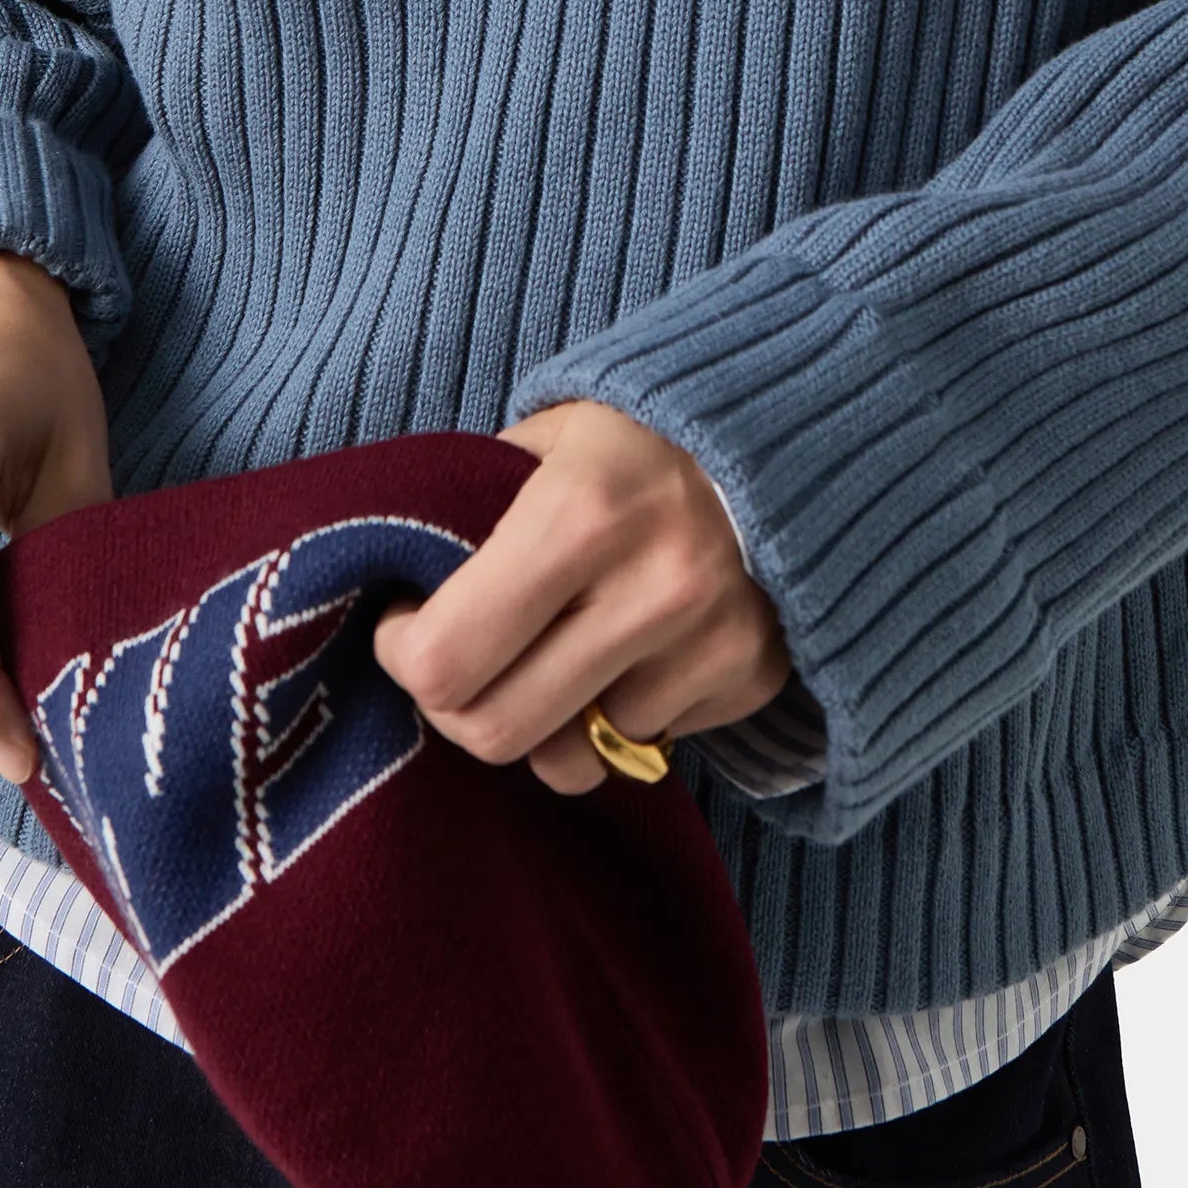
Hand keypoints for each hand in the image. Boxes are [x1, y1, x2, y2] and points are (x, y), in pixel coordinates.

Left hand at [369, 400, 790, 794]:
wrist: (792, 431)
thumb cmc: (638, 435)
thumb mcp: (544, 439)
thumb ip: (470, 510)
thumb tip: (395, 587)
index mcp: (580, 515)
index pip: (446, 660)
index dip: (404, 654)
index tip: (407, 626)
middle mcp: (652, 589)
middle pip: (499, 731)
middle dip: (460, 705)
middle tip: (463, 659)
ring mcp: (708, 643)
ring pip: (572, 755)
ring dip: (548, 716)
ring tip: (556, 649)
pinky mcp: (750, 677)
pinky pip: (644, 743)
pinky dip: (620, 712)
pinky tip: (632, 648)